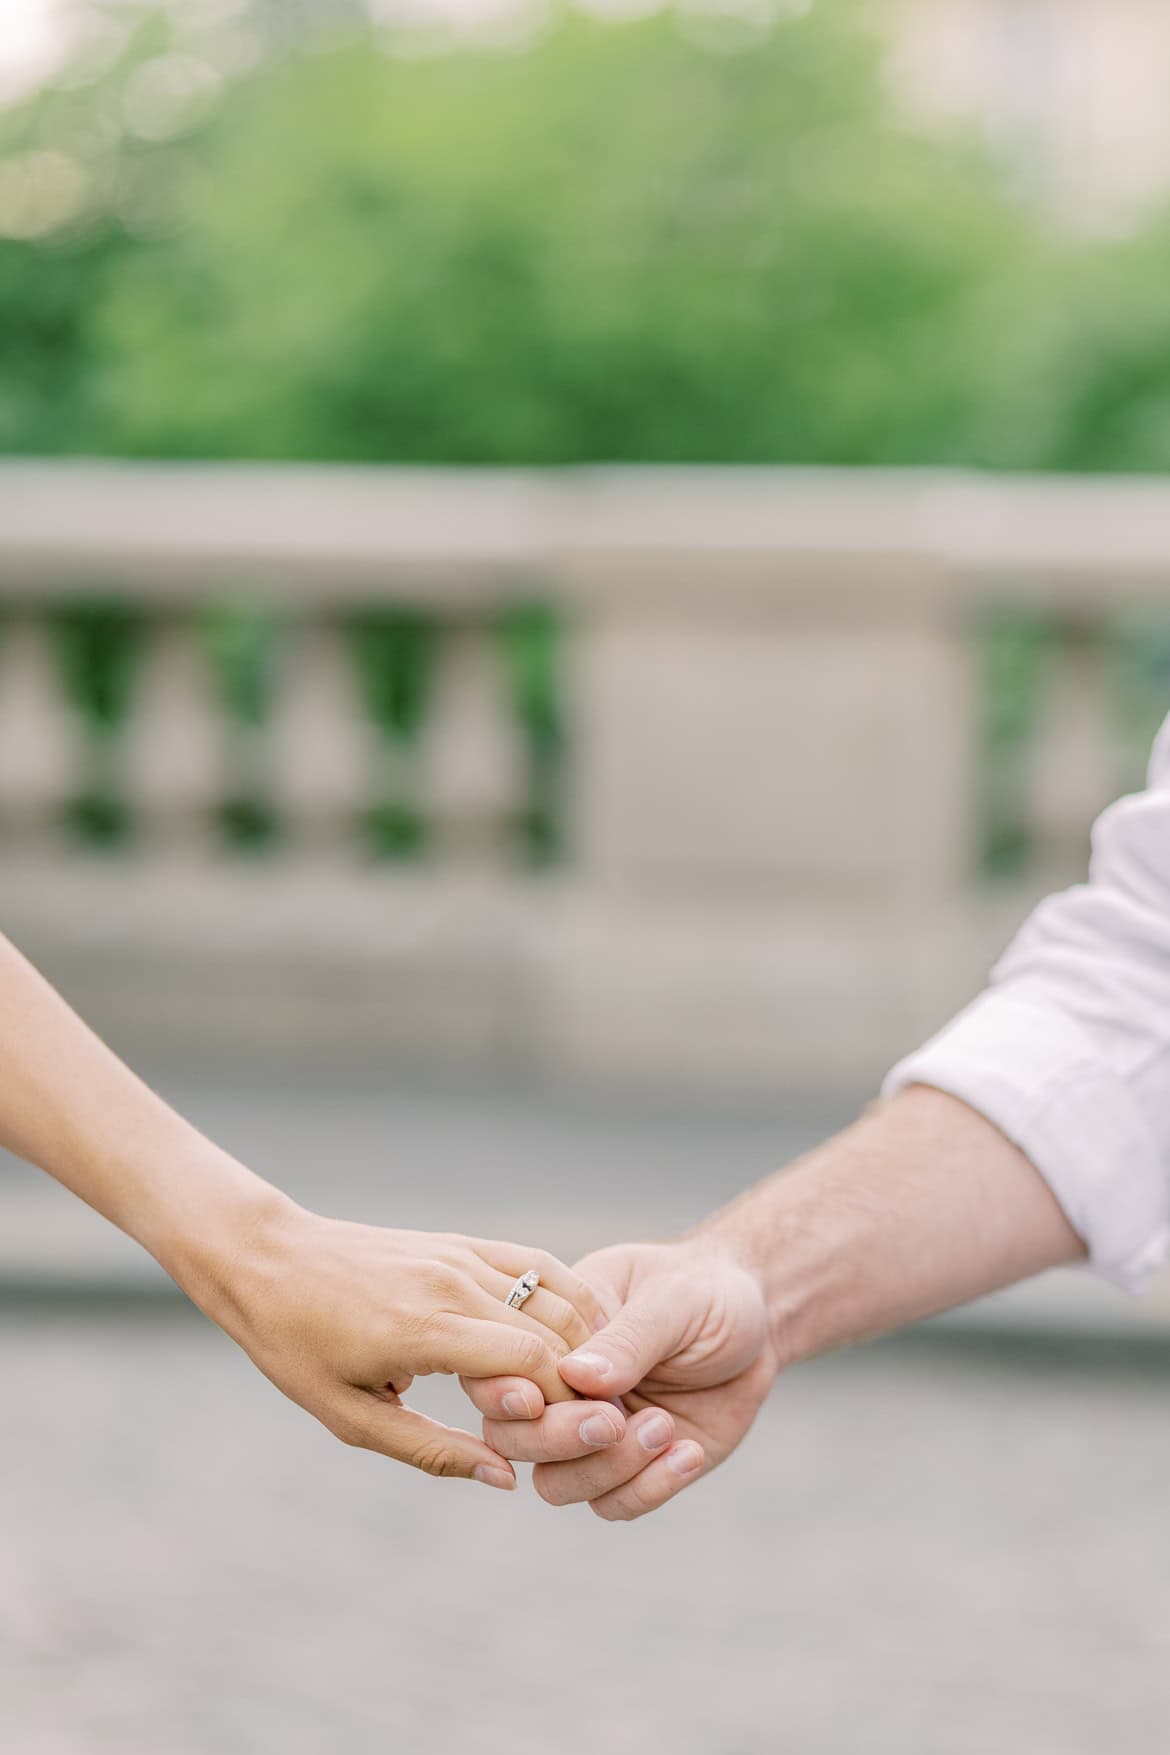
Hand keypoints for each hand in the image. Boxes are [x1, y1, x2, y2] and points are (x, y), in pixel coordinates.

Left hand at [189, 1195, 602, 1488]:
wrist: (269, 1259)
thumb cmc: (298, 1345)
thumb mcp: (350, 1417)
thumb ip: (433, 1451)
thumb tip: (506, 1478)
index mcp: (422, 1330)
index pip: (531, 1363)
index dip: (567, 1407)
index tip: (580, 1443)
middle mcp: (452, 1283)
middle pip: (554, 1333)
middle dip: (584, 1384)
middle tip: (597, 1426)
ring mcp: (461, 1255)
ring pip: (556, 1295)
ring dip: (583, 1344)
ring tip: (590, 1390)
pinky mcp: (462, 1241)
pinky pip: (536, 1265)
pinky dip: (568, 1298)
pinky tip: (580, 1335)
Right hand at [463, 1234, 776, 1518]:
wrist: (756, 1319)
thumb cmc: (704, 1290)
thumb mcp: (673, 1299)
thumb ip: (628, 1337)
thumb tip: (576, 1375)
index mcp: (550, 1331)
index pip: (497, 1369)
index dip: (504, 1391)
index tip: (543, 1396)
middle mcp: (559, 1388)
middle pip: (513, 1437)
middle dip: (557, 1438)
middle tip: (615, 1420)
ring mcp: (592, 1432)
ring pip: (557, 1483)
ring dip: (607, 1468)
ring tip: (665, 1426)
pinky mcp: (632, 1467)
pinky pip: (614, 1505)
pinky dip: (648, 1489)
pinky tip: (689, 1453)